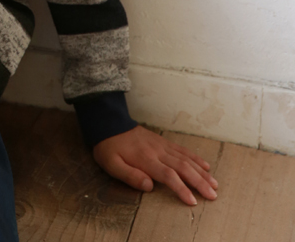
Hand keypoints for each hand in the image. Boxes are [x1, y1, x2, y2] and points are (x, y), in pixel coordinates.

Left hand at [93, 125, 218, 205]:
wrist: (109, 123)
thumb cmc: (109, 147)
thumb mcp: (112, 164)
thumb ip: (130, 176)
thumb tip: (149, 187)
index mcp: (146, 159)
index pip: (168, 175)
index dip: (181, 188)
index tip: (193, 201)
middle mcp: (158, 151)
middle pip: (183, 167)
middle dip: (199, 182)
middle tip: (213, 196)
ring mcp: (162, 145)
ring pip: (186, 159)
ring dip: (202, 172)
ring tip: (215, 184)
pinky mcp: (163, 141)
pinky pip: (182, 150)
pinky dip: (196, 158)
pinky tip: (205, 166)